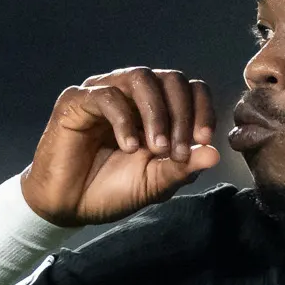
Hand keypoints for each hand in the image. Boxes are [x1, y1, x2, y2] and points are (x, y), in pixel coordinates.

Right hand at [20, 68, 219, 226]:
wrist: (68, 206)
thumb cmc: (111, 190)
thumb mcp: (155, 183)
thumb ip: (183, 168)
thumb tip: (215, 154)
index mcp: (156, 109)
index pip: (189, 89)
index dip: (202, 109)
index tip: (204, 140)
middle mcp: (132, 94)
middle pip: (170, 78)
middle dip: (182, 114)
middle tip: (179, 151)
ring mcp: (104, 93)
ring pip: (140, 77)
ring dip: (156, 113)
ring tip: (157, 149)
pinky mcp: (77, 100)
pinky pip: (108, 96)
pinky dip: (125, 121)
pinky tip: (129, 148)